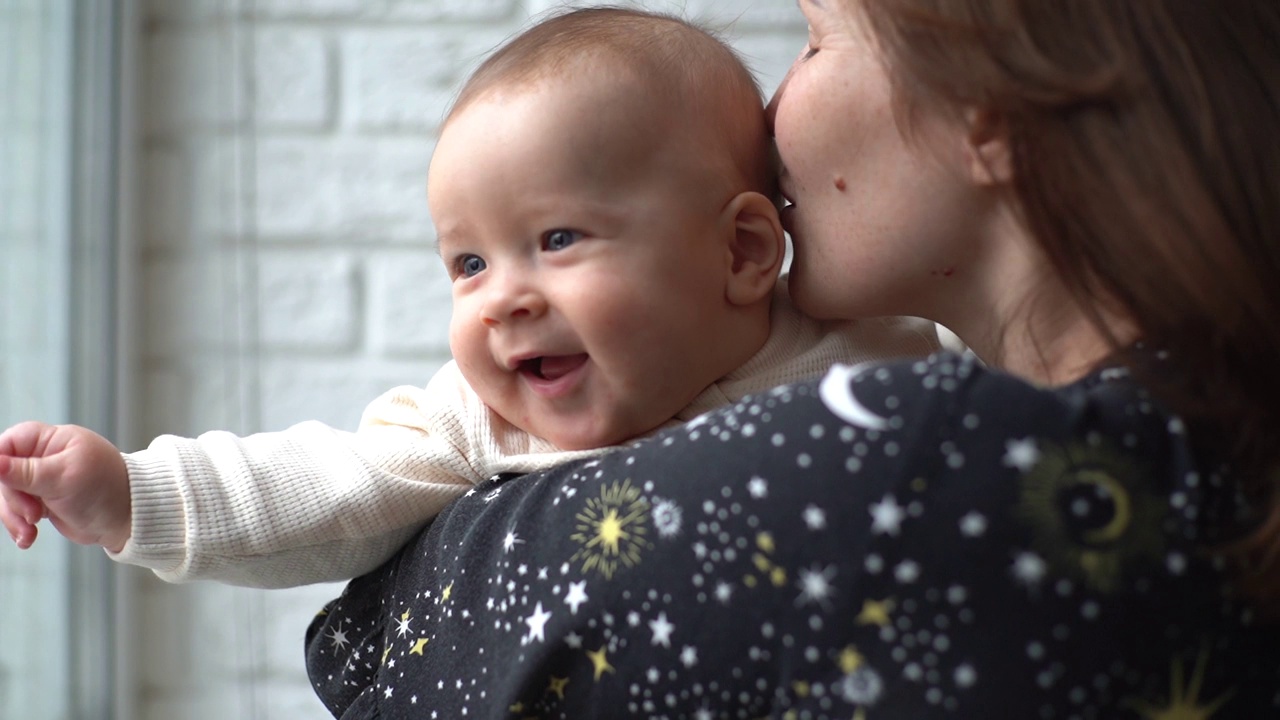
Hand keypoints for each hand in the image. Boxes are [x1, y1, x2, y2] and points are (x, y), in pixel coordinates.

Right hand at [0, 421, 130, 552]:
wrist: (127, 520)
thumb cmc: (106, 490)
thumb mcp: (63, 477)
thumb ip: (25, 471)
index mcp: (52, 440)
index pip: (9, 443)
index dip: (0, 463)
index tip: (1, 480)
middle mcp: (44, 457)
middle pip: (4, 473)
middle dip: (13, 498)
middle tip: (33, 514)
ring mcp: (42, 480)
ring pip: (8, 495)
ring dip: (14, 516)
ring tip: (30, 531)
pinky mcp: (42, 501)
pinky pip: (17, 511)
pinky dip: (19, 525)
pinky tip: (28, 538)